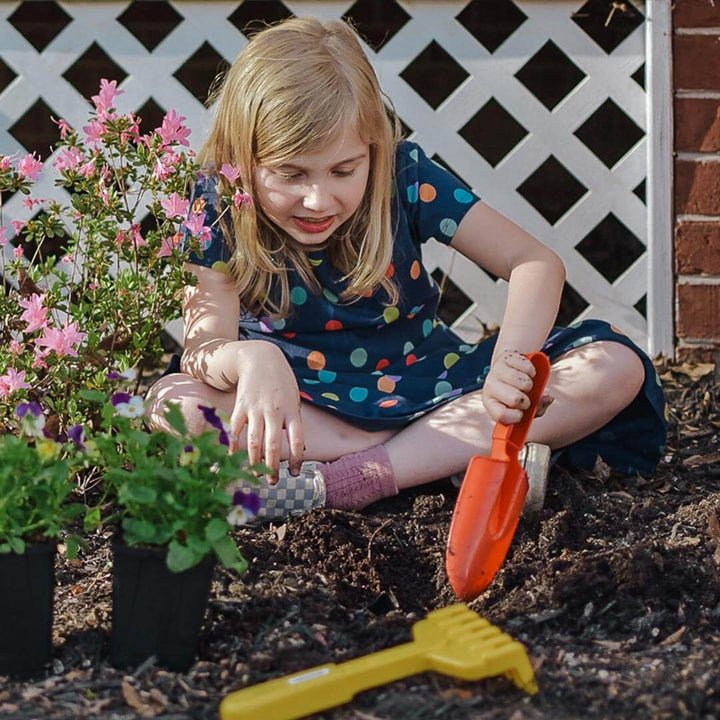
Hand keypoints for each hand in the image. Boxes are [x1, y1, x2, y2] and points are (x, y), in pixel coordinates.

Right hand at [227, 341, 303, 481]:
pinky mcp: (240, 406)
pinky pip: (236, 430)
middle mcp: (274, 412)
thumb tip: (299, 449)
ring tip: (256, 475)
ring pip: (253, 442)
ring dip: (254, 462)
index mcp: (291, 411)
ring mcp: (256, 409)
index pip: (296, 440)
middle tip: (272, 482)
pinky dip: (233, 445)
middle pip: (273, 446)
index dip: (297, 459)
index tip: (295, 473)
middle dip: (272, 468)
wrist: (260, 358)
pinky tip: (233, 458)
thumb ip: (294, 422)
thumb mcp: (294, 399)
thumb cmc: (282, 382)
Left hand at [482, 349, 553, 423]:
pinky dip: (532, 372)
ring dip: (530, 385)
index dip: (517, 416)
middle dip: (526, 401)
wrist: (507, 366)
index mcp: (490, 403)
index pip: (501, 415)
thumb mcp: (524, 407)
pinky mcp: (505, 358)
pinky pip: (527, 367)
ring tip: (525, 386)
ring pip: (523, 383)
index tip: (522, 414)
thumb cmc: (515, 391)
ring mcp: (496, 371)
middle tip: (526, 398)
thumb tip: (546, 399)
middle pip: (515, 399)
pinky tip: (525, 373)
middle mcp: (489, 387)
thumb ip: (537, 410)